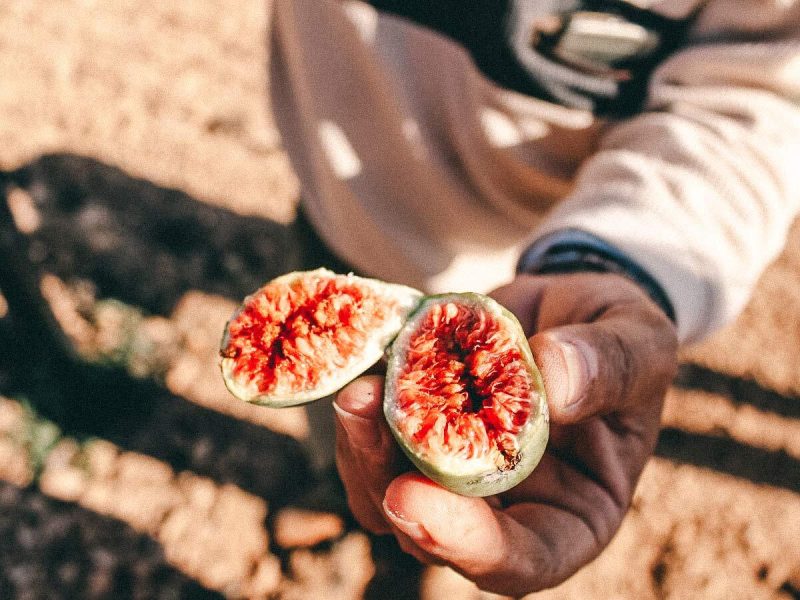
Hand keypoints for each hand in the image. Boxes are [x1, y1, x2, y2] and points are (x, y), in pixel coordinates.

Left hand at [334, 272, 676, 595]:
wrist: (566, 307)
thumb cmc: (614, 335)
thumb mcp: (640, 338)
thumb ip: (613, 365)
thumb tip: (557, 387)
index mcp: (574, 512)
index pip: (522, 562)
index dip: (466, 546)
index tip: (414, 497)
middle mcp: (507, 508)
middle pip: (435, 535)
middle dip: (391, 487)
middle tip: (365, 415)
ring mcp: (455, 475)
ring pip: (386, 497)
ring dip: (362, 453)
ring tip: (359, 393)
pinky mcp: (418, 434)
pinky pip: (372, 445)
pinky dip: (360, 417)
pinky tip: (363, 370)